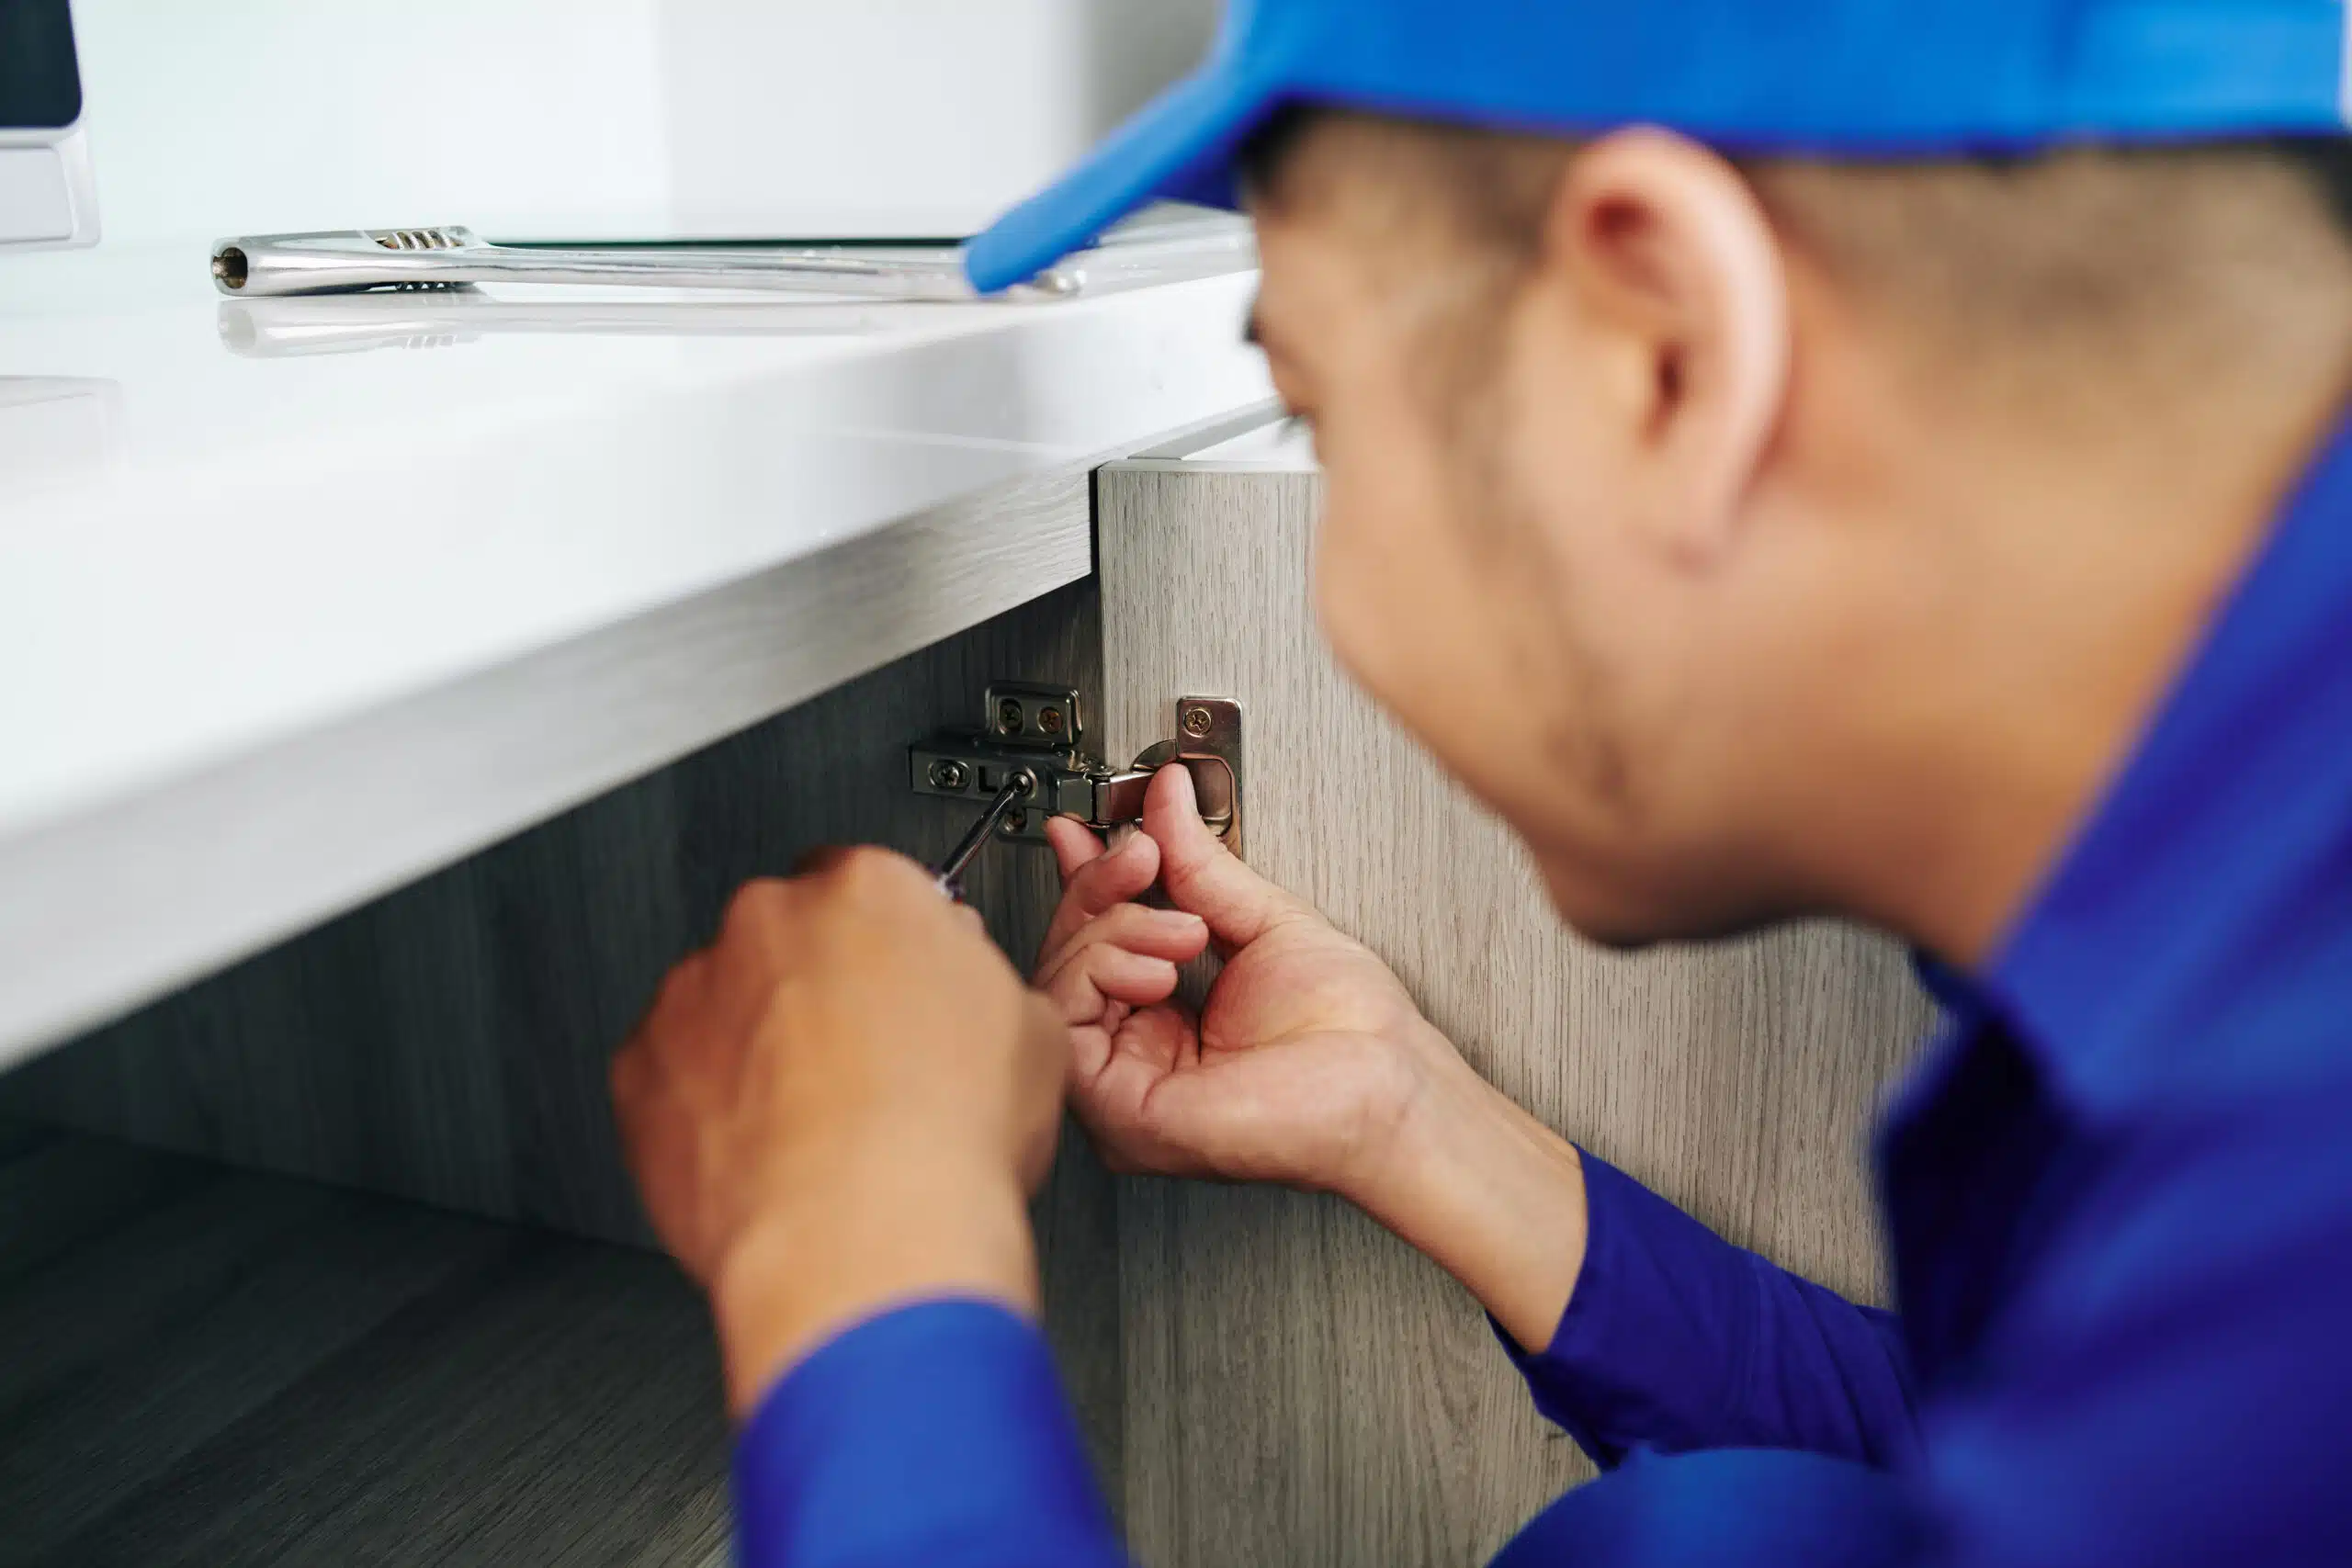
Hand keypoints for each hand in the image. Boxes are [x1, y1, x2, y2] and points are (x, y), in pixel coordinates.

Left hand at [612, 847, 1066, 1412]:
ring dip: (753, 1047)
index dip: (885, 945)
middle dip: (813, 989)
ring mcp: (694, 991)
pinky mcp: (638, 1066)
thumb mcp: (1034, 1039)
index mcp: (870, 891)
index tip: (895, 983)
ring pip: (721, 1003)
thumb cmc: (945, 1143)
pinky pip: (667, 1074)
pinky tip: (759, 1154)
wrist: (863, 1239)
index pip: (867, 884)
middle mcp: (771, 921)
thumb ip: (981, 984)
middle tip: (857, 1063)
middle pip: (786, 935)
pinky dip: (701, 1108)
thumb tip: (972, 994)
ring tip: (808, 1126)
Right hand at [1038, 764, 1455, 1202]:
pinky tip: (1159, 966)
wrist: (1384, 1082)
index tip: (1081, 832)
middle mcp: (1139, 1056)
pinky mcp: (1116, 1109)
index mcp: (1169, 1022)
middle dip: (1102, 889)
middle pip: (1069, 957)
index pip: (1098, 945)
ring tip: (1187, 933)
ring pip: (1060, 982)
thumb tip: (1166, 798)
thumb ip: (1200, 863)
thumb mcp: (1262, 920)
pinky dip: (1103, 969)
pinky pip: (1066, 1020)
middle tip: (1144, 859)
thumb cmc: (1352, 1033)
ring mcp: (1124, 1086)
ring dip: (1116, 929)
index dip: (1086, 883)